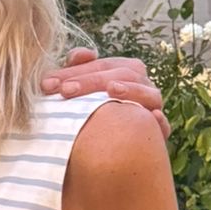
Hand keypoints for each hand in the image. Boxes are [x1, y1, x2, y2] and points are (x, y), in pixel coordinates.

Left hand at [42, 48, 169, 139]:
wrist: (104, 155)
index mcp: (124, 72)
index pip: (101, 65)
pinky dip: (159, 121)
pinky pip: (163, 126)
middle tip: (65, 90)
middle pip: (123, 74)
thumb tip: (81, 54)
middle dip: (92, 81)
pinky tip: (151, 116)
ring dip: (131, 90)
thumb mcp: (75, 94)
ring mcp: (152, 108)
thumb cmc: (86, 117)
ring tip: (112, 89)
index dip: (75, 71)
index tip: (47, 83)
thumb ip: (75, 71)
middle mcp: (141, 87)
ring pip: (149, 94)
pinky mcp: (158, 133)